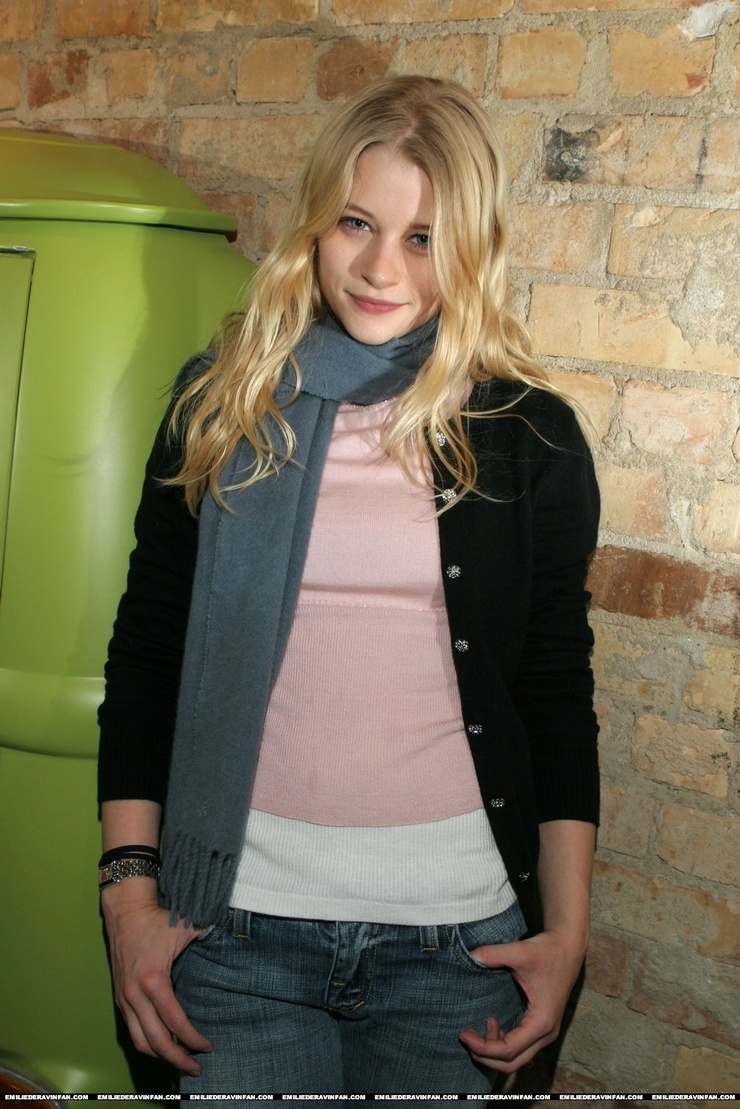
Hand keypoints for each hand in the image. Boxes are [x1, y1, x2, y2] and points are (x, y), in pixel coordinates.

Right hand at [101, 881, 211, 1074]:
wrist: (126, 911)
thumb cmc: (157, 919)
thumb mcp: (187, 927)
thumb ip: (210, 936)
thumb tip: (234, 942)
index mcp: (154, 980)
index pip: (175, 1022)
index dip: (192, 1039)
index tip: (208, 1046)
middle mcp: (134, 995)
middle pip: (155, 1042)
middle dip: (177, 1059)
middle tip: (196, 1067)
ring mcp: (124, 998)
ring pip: (140, 1042)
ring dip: (160, 1056)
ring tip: (180, 1062)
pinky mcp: (119, 998)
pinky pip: (132, 1031)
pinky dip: (147, 1043)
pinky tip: (163, 1046)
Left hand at [458, 928, 584, 1073]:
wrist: (566, 947)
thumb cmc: (546, 951)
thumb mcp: (520, 951)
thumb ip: (493, 954)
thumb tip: (468, 957)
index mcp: (542, 1022)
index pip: (508, 1050)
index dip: (482, 1047)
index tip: (463, 1034)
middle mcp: (546, 1033)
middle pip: (512, 1063)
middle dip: (485, 1055)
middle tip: (466, 1036)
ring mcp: (546, 1033)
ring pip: (517, 1058)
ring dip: (494, 1051)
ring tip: (479, 1028)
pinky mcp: (543, 1027)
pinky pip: (521, 1048)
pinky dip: (503, 1045)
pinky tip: (492, 1024)